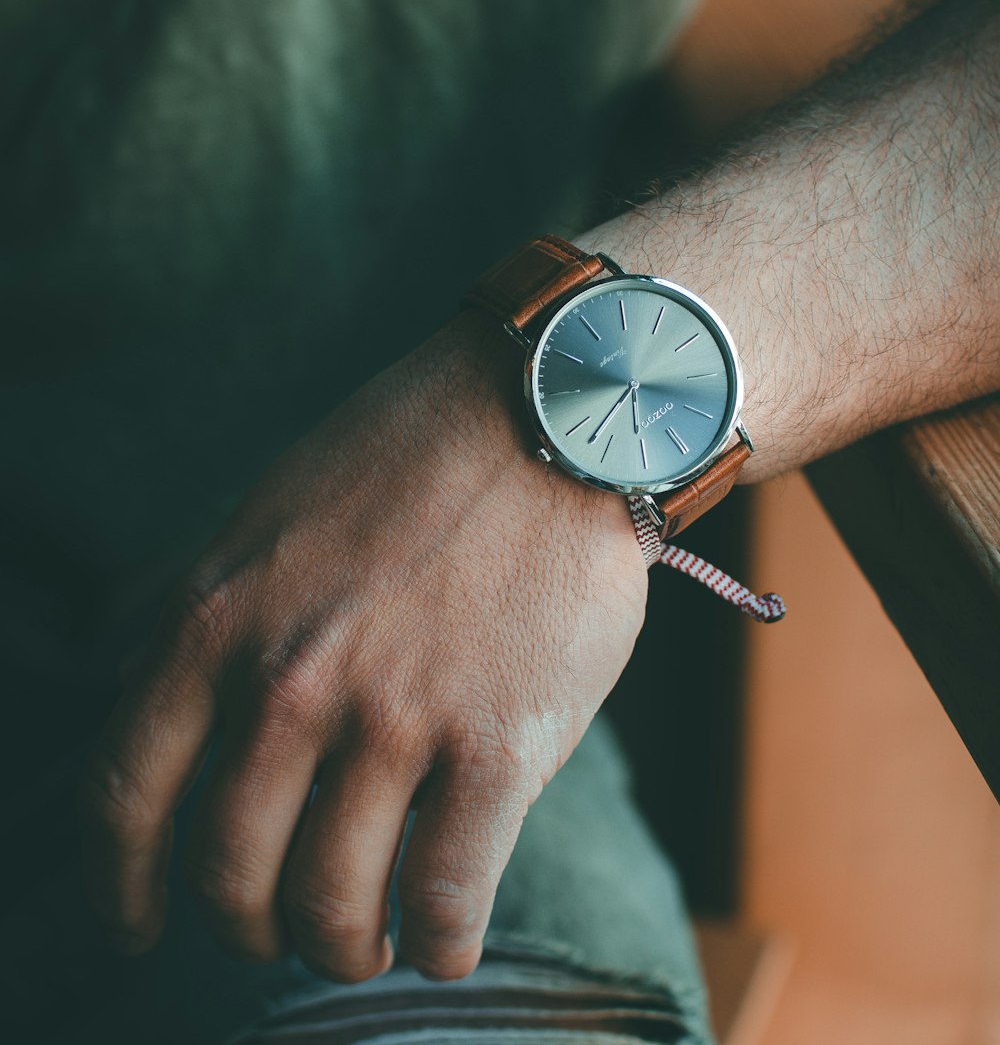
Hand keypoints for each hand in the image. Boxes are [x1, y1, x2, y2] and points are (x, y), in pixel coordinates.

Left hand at [81, 313, 646, 983]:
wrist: (548, 410)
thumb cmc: (410, 453)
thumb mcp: (266, 510)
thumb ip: (202, 609)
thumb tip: (135, 690)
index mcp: (218, 619)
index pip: (123, 795)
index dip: (121, 885)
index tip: (139, 923)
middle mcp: (288, 680)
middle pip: (229, 874)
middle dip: (249, 927)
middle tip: (280, 925)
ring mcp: (394, 717)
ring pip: (333, 908)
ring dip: (343, 949)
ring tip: (364, 942)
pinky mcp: (497, 744)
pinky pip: (446, 899)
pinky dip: (440, 948)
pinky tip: (444, 942)